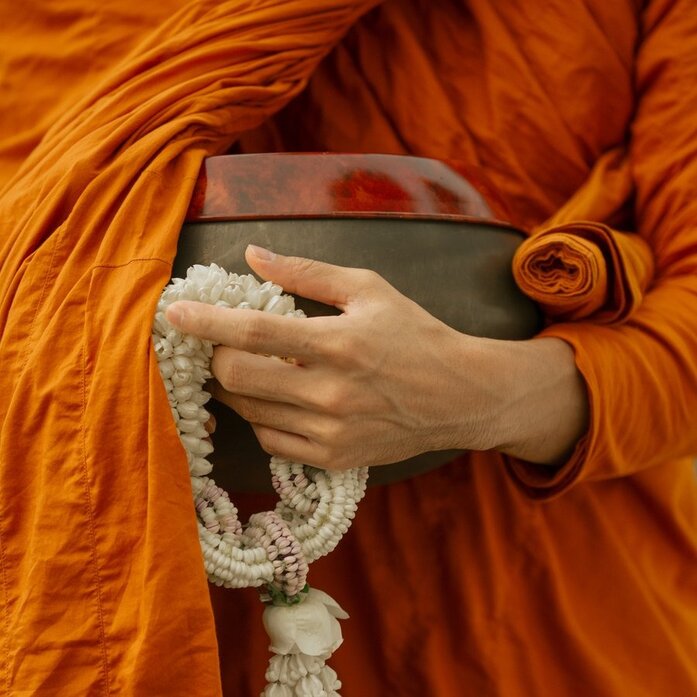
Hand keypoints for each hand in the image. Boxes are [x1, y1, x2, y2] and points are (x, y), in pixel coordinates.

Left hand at [165, 245, 587, 469]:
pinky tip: (278, 398)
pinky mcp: (333, 458)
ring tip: (249, 368)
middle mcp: (330, 392)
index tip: (175, 313)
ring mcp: (331, 431)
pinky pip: (271, 441)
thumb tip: (253, 255)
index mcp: (338, 342)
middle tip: (221, 346)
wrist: (458, 396)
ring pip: (249, 412)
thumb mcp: (369, 289)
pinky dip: (262, 417)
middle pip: (237, 380)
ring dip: (236, 387)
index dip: (206, 322)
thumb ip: (308, 272)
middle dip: (215, 360)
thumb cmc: (415, 335)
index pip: (253, 332)